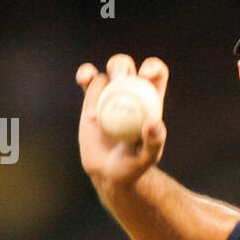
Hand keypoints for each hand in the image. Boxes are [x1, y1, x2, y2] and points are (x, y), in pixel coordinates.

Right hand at [76, 54, 168, 189]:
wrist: (108, 173)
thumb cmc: (133, 167)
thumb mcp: (147, 158)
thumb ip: (154, 143)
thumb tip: (154, 124)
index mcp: (150, 100)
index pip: (156, 74)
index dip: (153, 67)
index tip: (145, 74)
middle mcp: (130, 92)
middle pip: (126, 66)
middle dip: (121, 66)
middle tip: (117, 80)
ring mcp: (110, 94)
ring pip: (104, 72)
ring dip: (99, 83)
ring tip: (94, 114)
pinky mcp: (91, 99)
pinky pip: (87, 80)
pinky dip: (84, 75)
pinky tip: (83, 79)